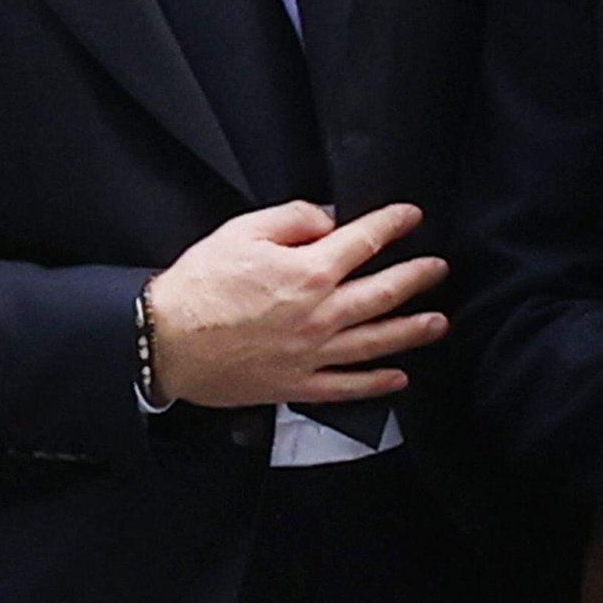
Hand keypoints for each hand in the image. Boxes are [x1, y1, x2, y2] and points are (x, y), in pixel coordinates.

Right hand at [144, 201, 442, 409]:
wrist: (163, 342)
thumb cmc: (200, 284)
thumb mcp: (243, 232)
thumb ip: (294, 219)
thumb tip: (330, 220)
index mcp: (309, 271)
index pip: (365, 241)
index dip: (393, 224)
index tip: (412, 216)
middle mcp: (321, 313)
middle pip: (385, 292)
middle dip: (418, 277)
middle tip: (439, 268)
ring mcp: (313, 352)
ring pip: (377, 341)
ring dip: (413, 331)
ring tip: (438, 322)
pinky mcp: (298, 384)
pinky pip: (347, 386)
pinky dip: (376, 384)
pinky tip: (399, 378)